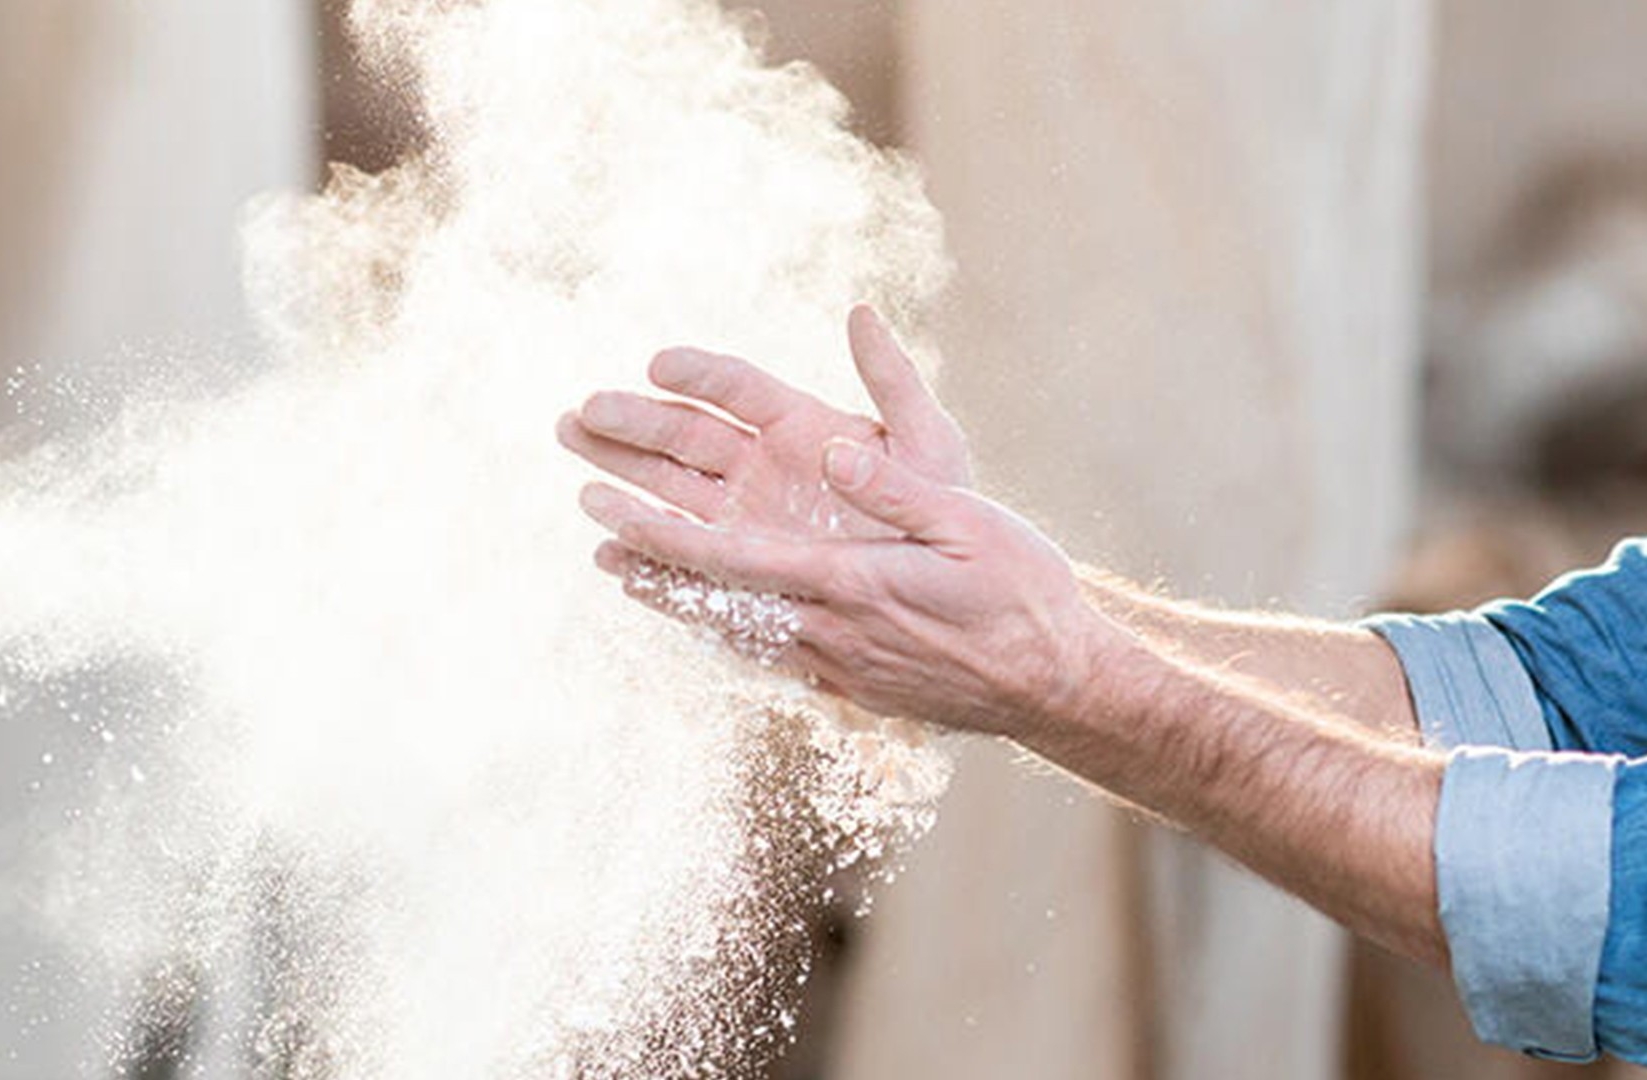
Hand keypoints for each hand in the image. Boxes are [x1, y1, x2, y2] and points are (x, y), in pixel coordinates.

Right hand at [557, 306, 970, 540]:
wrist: (946, 593)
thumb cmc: (943, 512)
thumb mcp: (929, 444)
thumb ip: (894, 381)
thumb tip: (861, 311)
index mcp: (798, 424)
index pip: (736, 387)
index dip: (697, 373)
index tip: (659, 365)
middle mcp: (759, 465)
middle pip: (683, 433)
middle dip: (632, 420)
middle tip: (584, 411)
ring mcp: (743, 516)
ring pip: (668, 486)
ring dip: (618, 470)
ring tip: (570, 451)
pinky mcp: (739, 566)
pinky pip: (684, 555)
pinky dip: (646, 551)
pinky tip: (608, 547)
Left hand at [590, 438, 1126, 741]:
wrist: (1056, 688)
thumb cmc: (1021, 594)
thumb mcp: (968, 521)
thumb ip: (894, 488)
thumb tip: (833, 453)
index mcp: (847, 584)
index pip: (727, 562)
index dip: (656, 538)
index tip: (602, 513)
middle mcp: (828, 631)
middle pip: (713, 601)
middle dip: (646, 563)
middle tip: (590, 533)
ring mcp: (838, 665)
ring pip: (735, 630)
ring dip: (676, 599)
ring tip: (625, 572)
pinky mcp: (854, 685)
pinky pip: (770, 653)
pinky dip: (726, 628)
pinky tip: (711, 617)